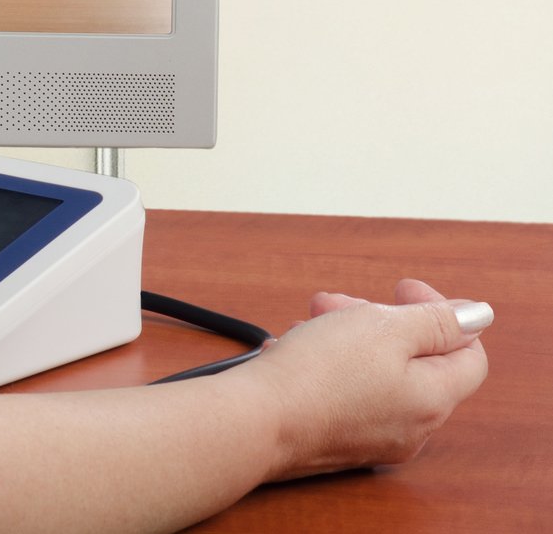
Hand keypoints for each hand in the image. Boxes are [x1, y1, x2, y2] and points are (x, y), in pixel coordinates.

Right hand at [246, 277, 489, 481]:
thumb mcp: (382, 327)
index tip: (401, 289)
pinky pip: (350, 396)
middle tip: (340, 302)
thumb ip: (436, 321)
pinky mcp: (339, 442)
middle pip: (416, 362)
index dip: (443, 314)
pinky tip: (298, 351)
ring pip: (379, 377)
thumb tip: (475, 316)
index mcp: (433, 399)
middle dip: (380, 321)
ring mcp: (375, 440)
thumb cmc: (317, 374)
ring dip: (351, 339)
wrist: (256, 423)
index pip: (467, 354)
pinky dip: (332, 368)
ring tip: (310, 322)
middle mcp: (413, 428)